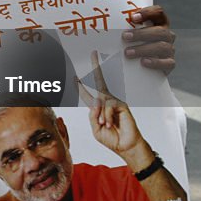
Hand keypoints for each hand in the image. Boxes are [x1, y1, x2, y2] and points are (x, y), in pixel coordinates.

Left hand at [77, 51, 150, 166]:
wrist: (126, 146)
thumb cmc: (112, 139)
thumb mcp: (95, 128)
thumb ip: (92, 115)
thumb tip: (95, 101)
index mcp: (97, 108)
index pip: (87, 94)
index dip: (80, 86)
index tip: (74, 77)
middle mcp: (106, 102)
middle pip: (99, 81)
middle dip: (96, 67)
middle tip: (93, 54)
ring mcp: (115, 102)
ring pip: (100, 100)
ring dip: (100, 114)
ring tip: (104, 124)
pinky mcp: (122, 105)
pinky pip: (109, 106)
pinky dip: (107, 116)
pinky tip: (109, 124)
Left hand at [123, 4, 174, 73]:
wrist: (141, 69)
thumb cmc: (131, 45)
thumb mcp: (127, 35)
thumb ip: (121, 28)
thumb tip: (99, 24)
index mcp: (158, 23)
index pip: (158, 12)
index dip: (148, 12)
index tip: (133, 17)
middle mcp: (166, 35)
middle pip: (160, 30)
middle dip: (141, 33)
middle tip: (124, 36)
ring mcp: (170, 49)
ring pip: (162, 46)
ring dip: (143, 49)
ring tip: (127, 53)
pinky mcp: (170, 63)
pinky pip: (167, 62)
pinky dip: (155, 62)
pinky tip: (143, 62)